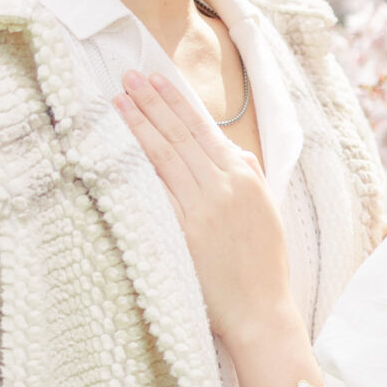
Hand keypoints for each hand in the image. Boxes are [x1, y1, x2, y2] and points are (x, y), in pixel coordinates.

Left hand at [115, 71, 291, 344]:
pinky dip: (137, 166)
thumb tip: (231, 149)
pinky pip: (157, 191)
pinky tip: (119, 147)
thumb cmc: (264, 265)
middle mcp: (224, 186)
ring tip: (119, 100)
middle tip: (128, 76)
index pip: (204, 129)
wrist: (261, 310)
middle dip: (153, 102)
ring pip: (165, 156)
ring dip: (140, 124)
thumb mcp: (267, 211)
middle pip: (180, 135)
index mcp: (245, 177)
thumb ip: (250, 175)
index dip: (177, 103)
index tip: (157, 80)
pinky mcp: (185, 232)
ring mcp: (203, 208)